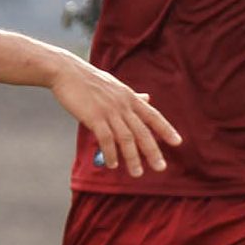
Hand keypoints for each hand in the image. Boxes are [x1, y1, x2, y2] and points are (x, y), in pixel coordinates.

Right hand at [49, 56, 181, 176]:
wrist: (66, 72)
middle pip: (142, 131)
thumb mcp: (115, 86)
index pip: (153, 115)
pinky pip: (106, 139)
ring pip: (126, 138)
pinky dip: (111, 153)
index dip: (166, 129)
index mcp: (129, 97)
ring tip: (137, 173)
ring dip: (132, 158)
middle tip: (160, 167)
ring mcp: (109, 111)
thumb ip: (132, 96)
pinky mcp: (94, 117)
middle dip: (152, 151)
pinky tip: (113, 164)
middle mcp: (123, 105)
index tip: (178, 142)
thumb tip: (148, 98)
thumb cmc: (89, 79)